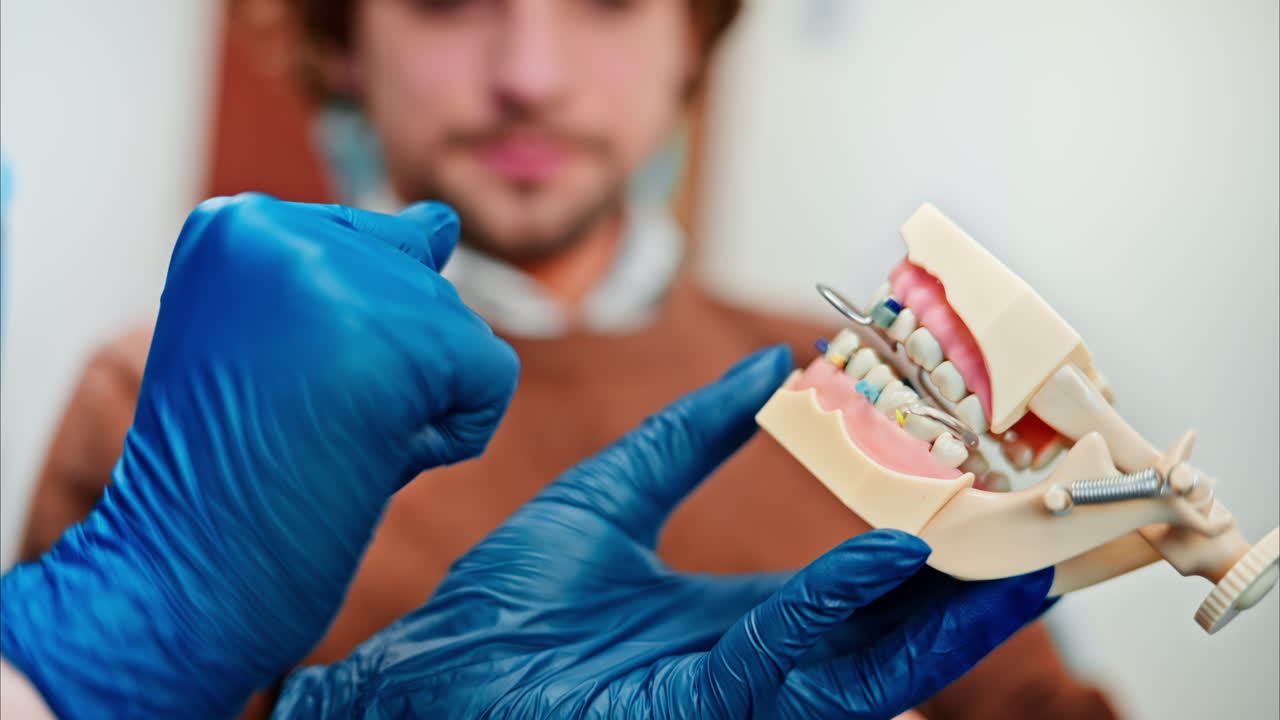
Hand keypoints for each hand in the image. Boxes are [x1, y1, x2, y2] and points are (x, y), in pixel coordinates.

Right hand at [1, 195, 519, 717]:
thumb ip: (356, 272)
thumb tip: (444, 222)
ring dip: (413, 405)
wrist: (179, 579)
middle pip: (417, 283)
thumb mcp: (282, 343)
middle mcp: (284, 228)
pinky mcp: (403, 338)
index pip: (364, 246)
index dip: (346, 340)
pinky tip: (373, 461)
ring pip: (457, 330)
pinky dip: (454, 436)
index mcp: (237, 224)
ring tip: (325, 445)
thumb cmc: (226, 476)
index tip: (277, 388)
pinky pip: (492, 376)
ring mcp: (344, 277)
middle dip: (385, 367)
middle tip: (299, 424)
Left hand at [275, 347, 1051, 718]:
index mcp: (737, 622)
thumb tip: (771, 363)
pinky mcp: (690, 708)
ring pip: (863, 667)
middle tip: (1044, 540)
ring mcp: (727, 696)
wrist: (427, 666)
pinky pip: (778, 659)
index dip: (928, 556)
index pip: (857, 595)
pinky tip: (883, 552)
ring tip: (1012, 562)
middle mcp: (750, 668)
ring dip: (941, 617)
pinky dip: (836, 607)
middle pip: (886, 638)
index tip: (986, 505)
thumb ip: (692, 433)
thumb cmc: (506, 596)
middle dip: (969, 599)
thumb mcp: (615, 492)